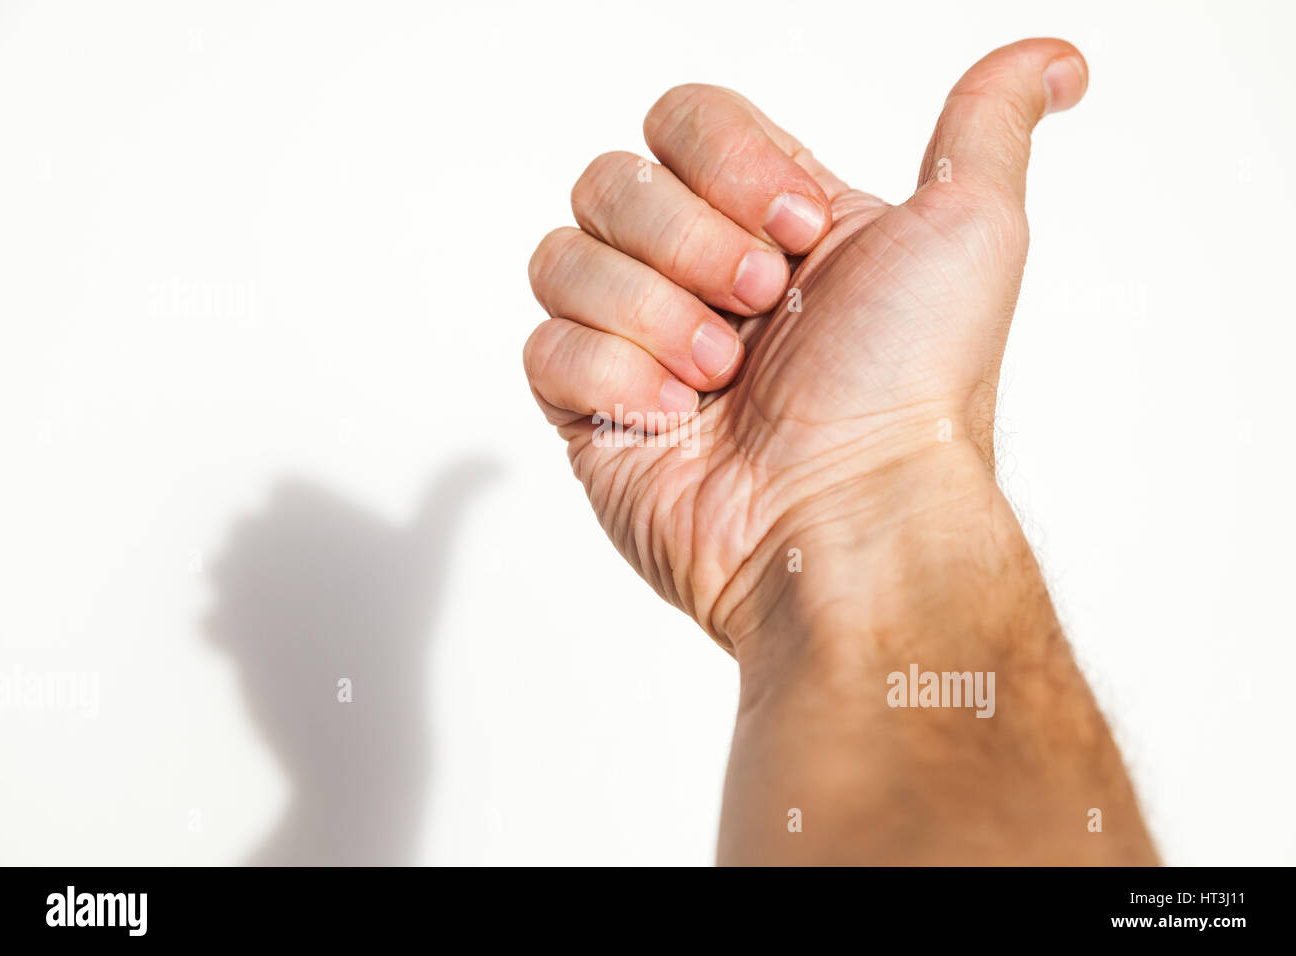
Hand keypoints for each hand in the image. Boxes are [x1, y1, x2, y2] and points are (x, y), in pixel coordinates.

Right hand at [524, 38, 1087, 653]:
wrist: (854, 518)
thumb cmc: (912, 391)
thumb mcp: (972, 231)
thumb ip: (987, 122)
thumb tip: (1056, 62)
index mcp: (764, 222)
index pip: (682, 120)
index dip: (728, 164)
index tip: (801, 234)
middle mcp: (695, 275)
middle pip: (611, 180)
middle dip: (691, 244)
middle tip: (761, 310)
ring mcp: (637, 345)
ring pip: (563, 257)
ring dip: (654, 315)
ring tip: (721, 377)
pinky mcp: (590, 414)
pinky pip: (545, 348)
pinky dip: (612, 380)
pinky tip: (676, 419)